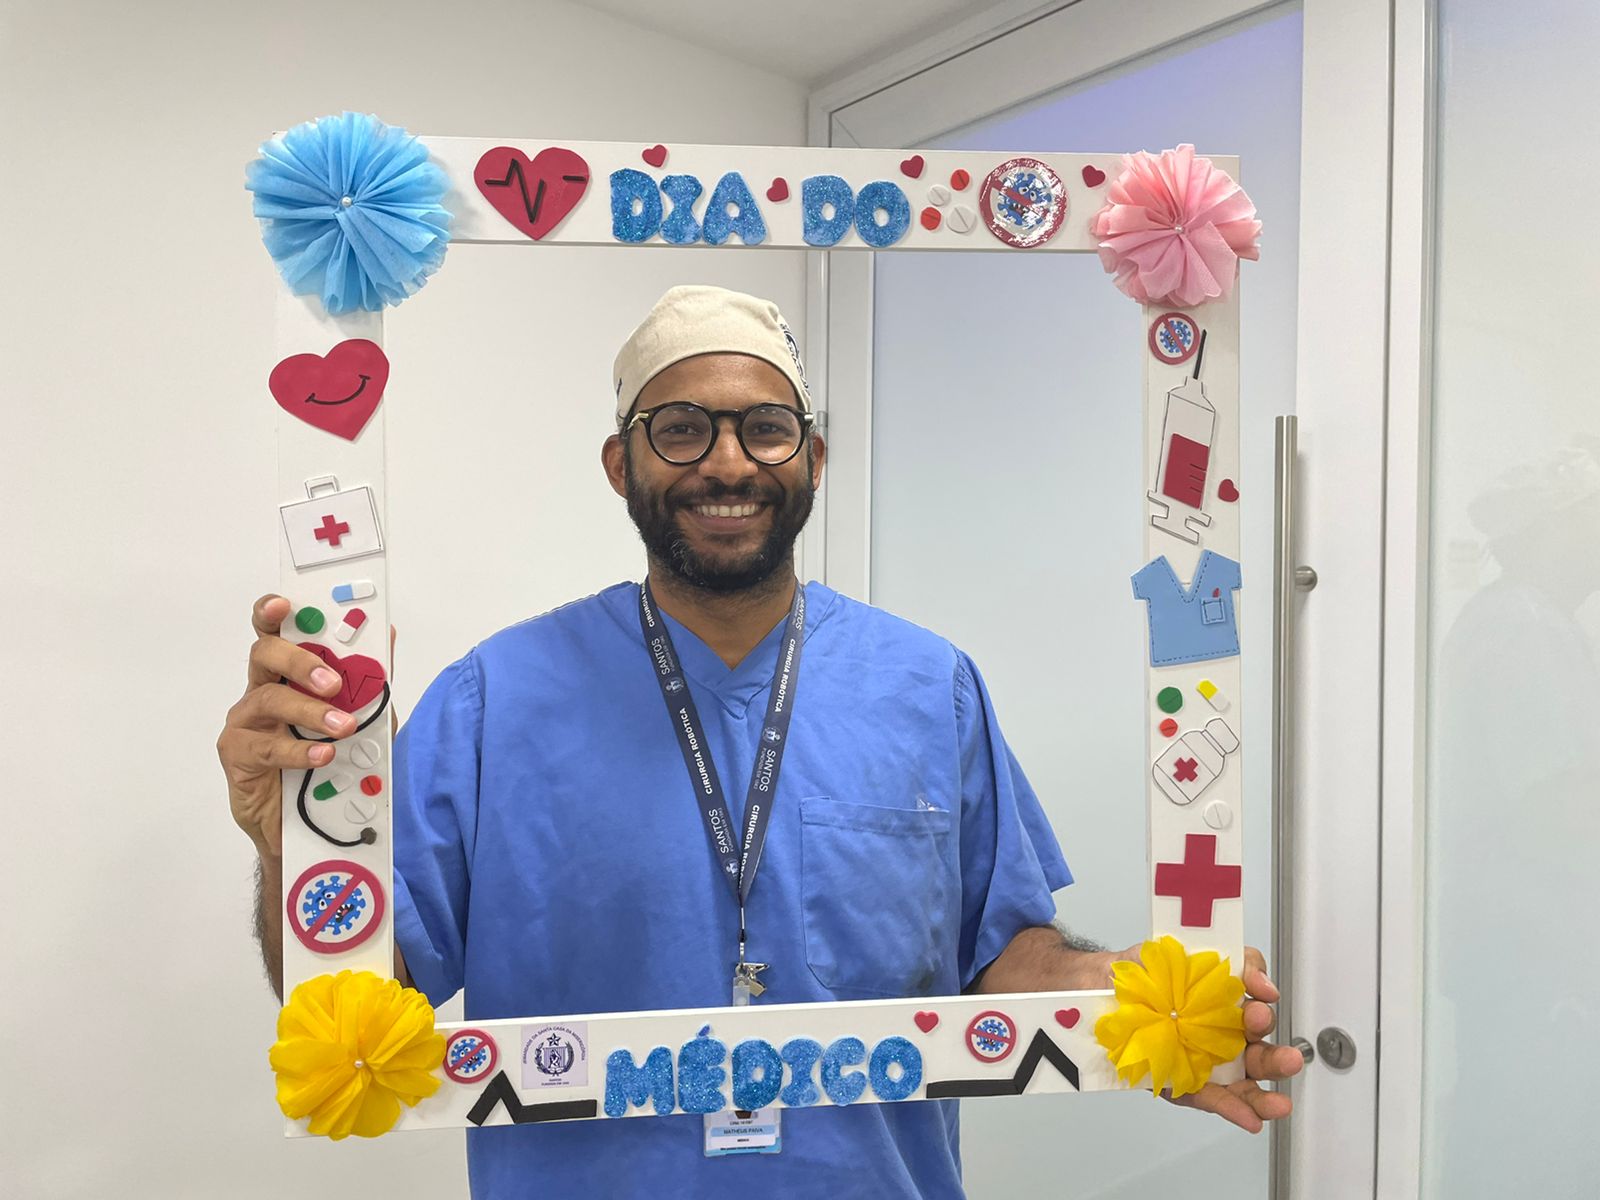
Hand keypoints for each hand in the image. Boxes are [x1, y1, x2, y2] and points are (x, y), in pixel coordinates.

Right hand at [216, 594, 358, 856]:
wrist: (311, 823)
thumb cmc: (330, 762)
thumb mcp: (361, 718)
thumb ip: (369, 681)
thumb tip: (387, 636)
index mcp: (287, 675)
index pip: (275, 633)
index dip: (272, 613)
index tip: (283, 604)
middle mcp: (261, 691)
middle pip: (264, 655)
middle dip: (300, 660)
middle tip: (333, 681)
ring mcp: (246, 723)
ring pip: (268, 699)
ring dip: (310, 711)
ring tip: (343, 727)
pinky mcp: (238, 756)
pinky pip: (265, 747)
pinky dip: (299, 750)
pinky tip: (323, 756)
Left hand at [1166, 946, 1302, 1132]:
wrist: (1103, 987)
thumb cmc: (1150, 972)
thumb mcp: (1189, 950)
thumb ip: (1229, 959)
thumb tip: (1258, 980)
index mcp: (1228, 1006)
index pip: (1258, 1008)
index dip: (1264, 1005)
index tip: (1262, 997)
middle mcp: (1224, 1037)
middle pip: (1260, 1053)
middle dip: (1276, 1058)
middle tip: (1289, 1058)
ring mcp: (1207, 1064)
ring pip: (1244, 1083)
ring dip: (1265, 1095)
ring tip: (1280, 1103)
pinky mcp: (1186, 1084)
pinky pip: (1211, 1099)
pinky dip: (1232, 1109)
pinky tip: (1251, 1119)